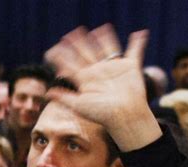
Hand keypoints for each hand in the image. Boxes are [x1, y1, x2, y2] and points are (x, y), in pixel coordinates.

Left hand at [45, 24, 160, 150]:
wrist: (123, 116)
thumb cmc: (102, 114)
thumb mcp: (79, 106)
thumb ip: (64, 98)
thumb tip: (47, 93)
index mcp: (87, 80)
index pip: (72, 64)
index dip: (62, 57)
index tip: (52, 50)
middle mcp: (99, 73)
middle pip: (87, 53)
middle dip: (78, 44)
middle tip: (70, 34)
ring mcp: (114, 69)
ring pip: (107, 48)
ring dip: (103, 39)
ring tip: (99, 29)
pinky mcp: (130, 67)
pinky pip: (135, 51)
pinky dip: (138, 42)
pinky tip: (139, 33)